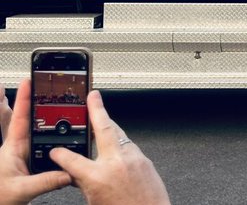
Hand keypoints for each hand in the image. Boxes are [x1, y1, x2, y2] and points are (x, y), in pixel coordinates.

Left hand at [0, 81, 72, 204]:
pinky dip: (47, 137)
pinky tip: (53, 133)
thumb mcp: (22, 190)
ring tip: (45, 102)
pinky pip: (40, 147)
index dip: (24, 98)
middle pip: (26, 119)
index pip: (19, 118)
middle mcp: (17, 150)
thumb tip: (69, 170)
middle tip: (38, 84)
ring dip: (39, 118)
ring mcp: (21, 157)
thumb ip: (46, 180)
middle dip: (31, 101)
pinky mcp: (26, 166)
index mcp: (12, 149)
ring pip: (33, 132)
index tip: (29, 80)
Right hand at [50, 90, 169, 204]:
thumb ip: (85, 183)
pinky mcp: (145, 160)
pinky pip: (129, 146)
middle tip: (93, 96)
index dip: (60, 155)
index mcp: (97, 177)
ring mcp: (133, 159)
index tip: (55, 151)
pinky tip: (116, 146)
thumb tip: (77, 173)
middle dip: (97, 110)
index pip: (72, 160)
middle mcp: (116, 163)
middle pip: (105, 128)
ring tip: (102, 119)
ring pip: (120, 136)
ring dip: (110, 127)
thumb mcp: (94, 201)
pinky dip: (121, 144)